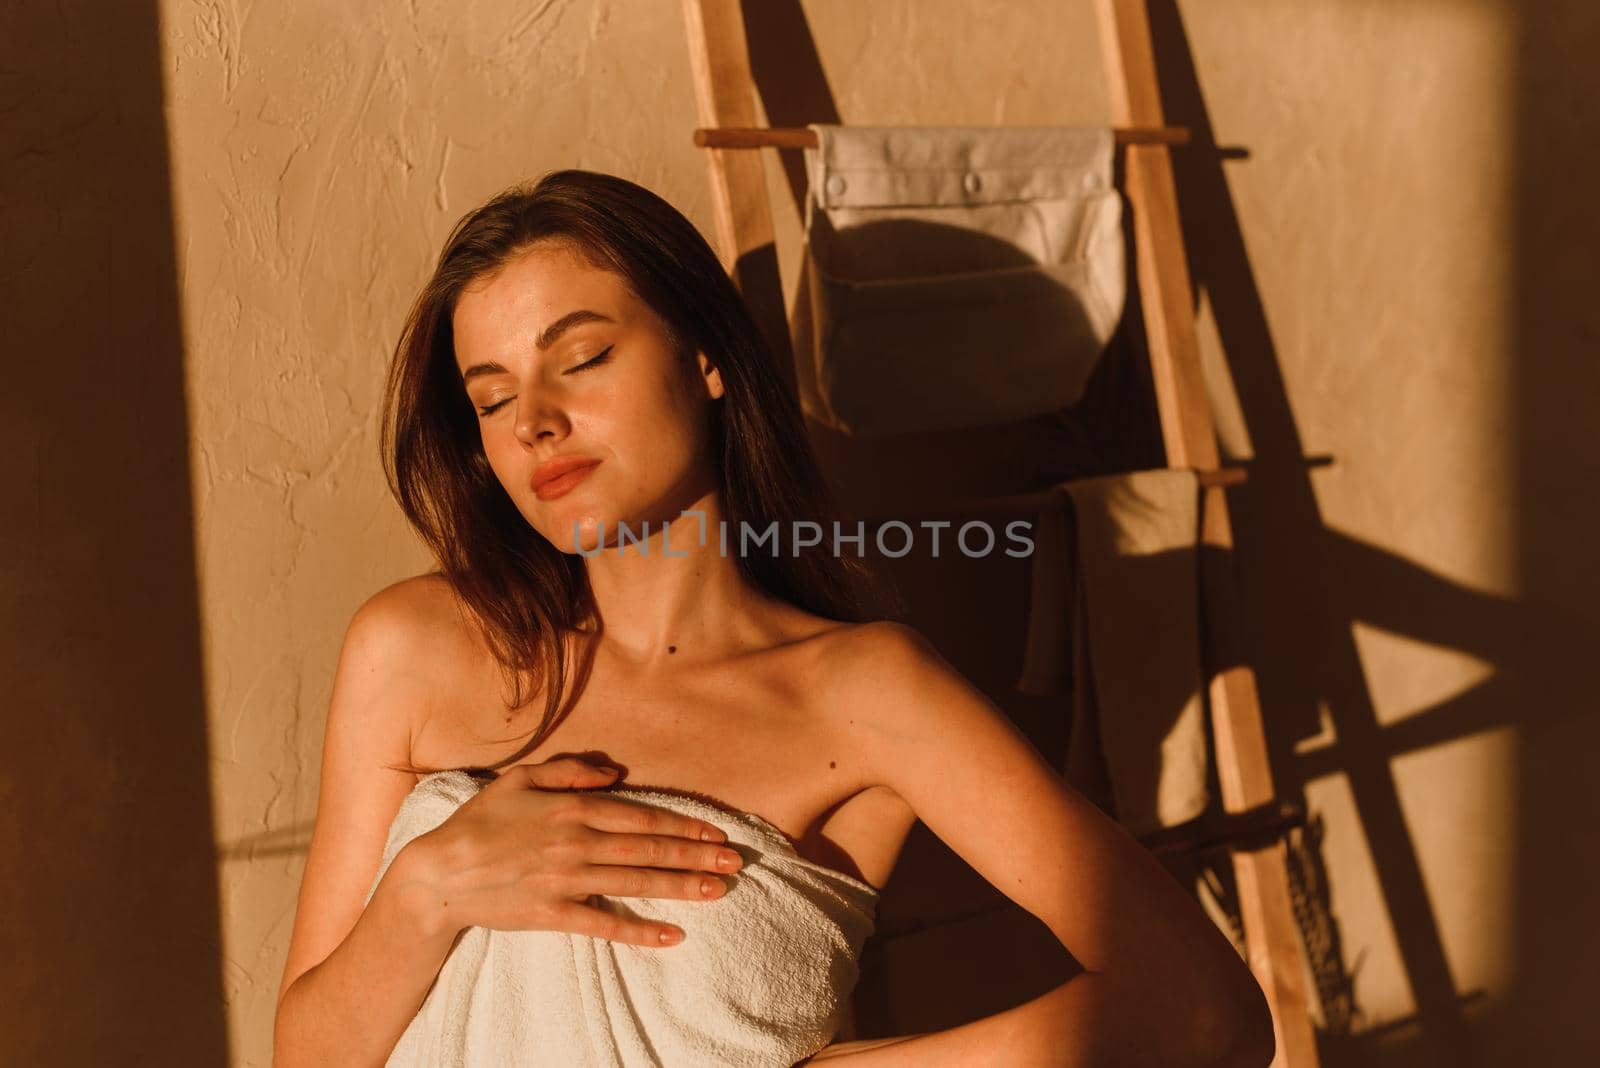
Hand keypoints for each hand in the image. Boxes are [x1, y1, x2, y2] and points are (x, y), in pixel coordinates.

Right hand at [402, 756, 743, 946]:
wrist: (438, 873)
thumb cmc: (479, 820)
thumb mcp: (521, 779)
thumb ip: (569, 770)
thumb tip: (614, 773)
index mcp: (572, 808)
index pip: (641, 816)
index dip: (682, 825)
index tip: (715, 833)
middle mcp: (576, 842)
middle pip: (648, 849)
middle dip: (696, 856)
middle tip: (734, 863)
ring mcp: (566, 880)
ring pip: (635, 883)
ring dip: (680, 887)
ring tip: (717, 891)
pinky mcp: (553, 914)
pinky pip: (604, 923)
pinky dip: (639, 931)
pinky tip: (671, 936)